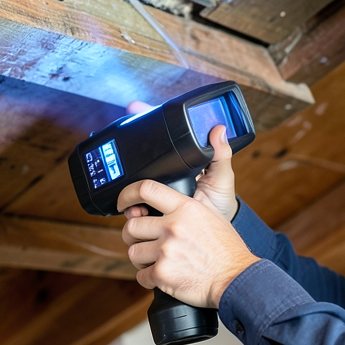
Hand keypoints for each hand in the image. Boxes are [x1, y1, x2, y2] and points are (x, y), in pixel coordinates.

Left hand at [118, 179, 258, 307]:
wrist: (237, 278)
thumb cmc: (227, 250)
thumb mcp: (210, 216)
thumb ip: (184, 208)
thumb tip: (156, 207)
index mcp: (185, 208)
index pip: (146, 189)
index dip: (127, 194)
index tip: (122, 203)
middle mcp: (173, 226)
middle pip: (132, 226)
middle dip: (134, 236)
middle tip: (144, 242)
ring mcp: (166, 250)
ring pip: (133, 252)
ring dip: (141, 259)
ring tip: (156, 261)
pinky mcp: (163, 274)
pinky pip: (141, 276)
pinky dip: (149, 279)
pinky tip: (163, 277)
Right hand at [122, 100, 238, 221]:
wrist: (211, 238)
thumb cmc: (219, 204)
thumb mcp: (222, 178)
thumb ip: (221, 155)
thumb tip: (219, 129)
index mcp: (180, 161)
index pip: (160, 137)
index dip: (146, 118)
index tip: (134, 106)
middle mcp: (163, 173)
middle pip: (140, 155)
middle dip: (127, 142)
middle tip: (123, 132)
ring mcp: (154, 191)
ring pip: (131, 180)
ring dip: (126, 179)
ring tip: (128, 175)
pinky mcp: (148, 210)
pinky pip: (132, 204)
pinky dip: (126, 204)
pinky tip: (130, 207)